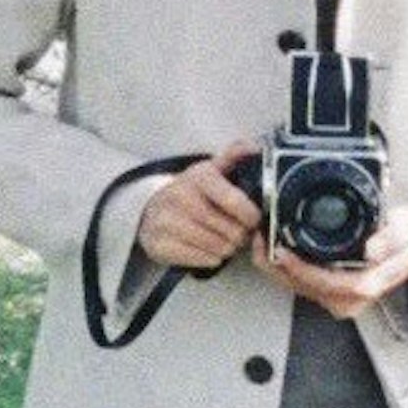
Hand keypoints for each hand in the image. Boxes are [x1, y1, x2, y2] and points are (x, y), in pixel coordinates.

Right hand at [135, 143, 263, 272]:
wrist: (151, 211)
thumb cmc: (191, 192)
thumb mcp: (210, 170)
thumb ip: (234, 156)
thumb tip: (255, 146)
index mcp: (198, 176)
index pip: (233, 200)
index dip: (250, 214)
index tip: (253, 218)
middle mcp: (181, 197)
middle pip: (231, 230)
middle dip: (241, 234)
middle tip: (238, 230)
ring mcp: (168, 222)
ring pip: (220, 248)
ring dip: (228, 247)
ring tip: (223, 238)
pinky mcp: (161, 245)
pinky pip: (204, 260)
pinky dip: (211, 257)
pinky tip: (207, 247)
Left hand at [258, 206, 407, 316]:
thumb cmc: (407, 239)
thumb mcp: (404, 232)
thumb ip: (389, 240)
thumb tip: (371, 250)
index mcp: (364, 286)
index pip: (323, 282)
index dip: (298, 268)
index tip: (279, 250)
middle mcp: (349, 299)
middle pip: (303, 287)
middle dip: (277, 266)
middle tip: (260, 239)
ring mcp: (339, 298)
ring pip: (298, 287)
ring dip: (277, 266)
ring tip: (262, 240)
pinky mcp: (331, 292)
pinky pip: (302, 283)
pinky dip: (285, 267)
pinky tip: (275, 249)